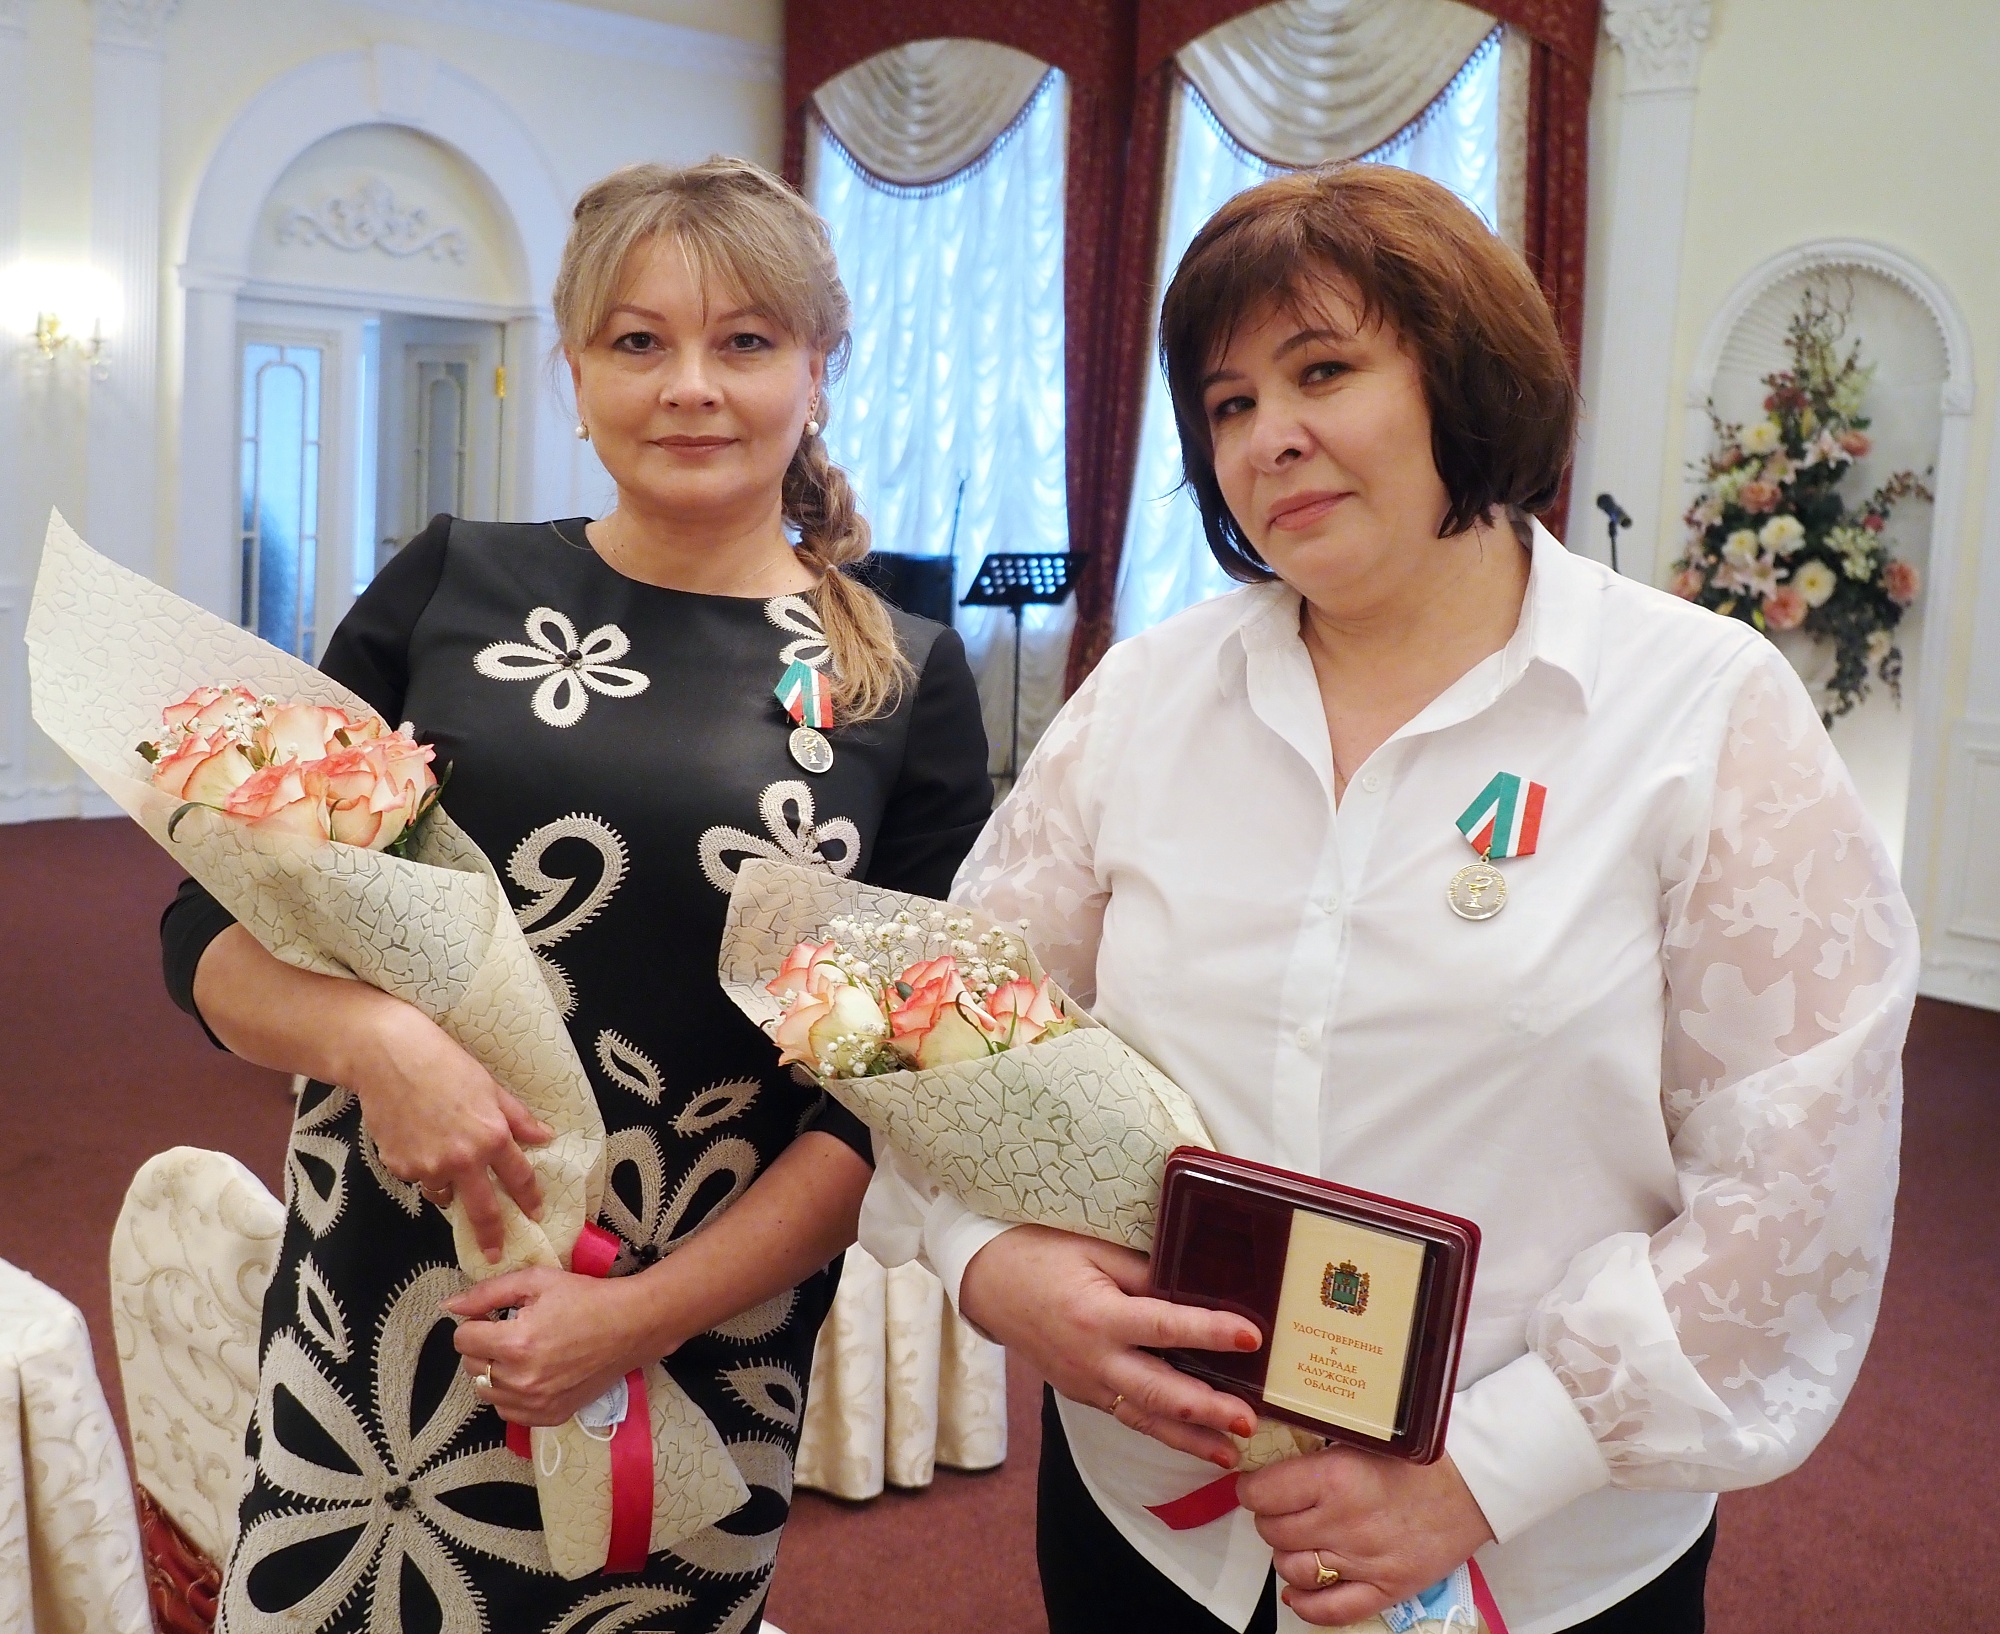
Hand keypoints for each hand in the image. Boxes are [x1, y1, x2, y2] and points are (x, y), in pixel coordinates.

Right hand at [345, 994, 552, 1261]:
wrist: (388, 1058)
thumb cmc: (445, 1064)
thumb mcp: (490, 1087)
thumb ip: (517, 1119)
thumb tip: (545, 1137)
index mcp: (492, 1137)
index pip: (519, 1179)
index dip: (529, 1199)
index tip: (535, 1214)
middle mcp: (463, 1159)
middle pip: (483, 1210)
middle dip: (492, 1236)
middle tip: (495, 1253)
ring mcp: (428, 1167)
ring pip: (445, 1195)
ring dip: (451, 1191)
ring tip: (447, 1169)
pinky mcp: (400, 1167)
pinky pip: (418, 1179)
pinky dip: (423, 1170)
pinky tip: (419, 1143)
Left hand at [446, 1268, 654, 1426]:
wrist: (632, 1326)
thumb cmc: (586, 1298)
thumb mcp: (537, 1281)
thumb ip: (488, 1292)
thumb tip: (449, 1306)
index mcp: (516, 1343)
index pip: (463, 1340)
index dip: (476, 1323)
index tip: (496, 1317)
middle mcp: (521, 1379)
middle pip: (470, 1366)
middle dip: (484, 1346)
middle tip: (513, 1331)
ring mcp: (536, 1403)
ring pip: (486, 1391)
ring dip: (494, 1371)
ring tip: (523, 1353)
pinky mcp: (549, 1416)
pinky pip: (507, 1411)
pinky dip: (512, 1394)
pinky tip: (533, 1373)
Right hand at [957, 1225, 1262, 1465]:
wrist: (987, 1280)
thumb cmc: (1041, 1253)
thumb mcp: (1093, 1248)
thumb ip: (1143, 1270)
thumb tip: (1194, 1286)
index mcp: (1096, 1315)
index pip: (1163, 1327)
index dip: (1209, 1331)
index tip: (1250, 1336)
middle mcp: (1092, 1358)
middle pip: (1157, 1391)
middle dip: (1206, 1410)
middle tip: (1248, 1420)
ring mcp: (1084, 1382)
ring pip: (1143, 1417)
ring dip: (1189, 1437)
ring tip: (1231, 1452)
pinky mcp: (1081, 1392)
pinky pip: (1126, 1415)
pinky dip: (1160, 1430)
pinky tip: (1193, 1441)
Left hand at [1238, 1444, 1493, 1625]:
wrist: (1475, 1482)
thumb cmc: (1419, 1454)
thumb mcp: (1360, 1438)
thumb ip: (1316, 1453)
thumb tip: (1270, 1459)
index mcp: (1334, 1477)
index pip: (1261, 1493)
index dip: (1252, 1488)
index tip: (1257, 1485)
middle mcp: (1343, 1523)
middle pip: (1273, 1532)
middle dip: (1269, 1519)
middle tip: (1282, 1508)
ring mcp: (1364, 1561)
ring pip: (1292, 1569)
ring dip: (1287, 1555)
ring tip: (1299, 1540)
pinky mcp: (1387, 1589)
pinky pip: (1330, 1610)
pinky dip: (1306, 1604)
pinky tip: (1299, 1590)